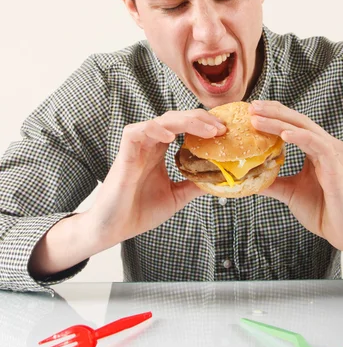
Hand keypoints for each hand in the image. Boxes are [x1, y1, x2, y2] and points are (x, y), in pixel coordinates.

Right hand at [87, 110, 225, 248]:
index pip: (183, 126)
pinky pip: (136, 132)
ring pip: (161, 120)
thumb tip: (220, 179)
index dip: (203, 124)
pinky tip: (171, 138)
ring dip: (186, 121)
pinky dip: (154, 129)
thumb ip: (194, 185)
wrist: (115, 228)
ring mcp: (137, 147)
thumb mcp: (176, 196)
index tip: (224, 131)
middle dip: (200, 119)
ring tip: (207, 130)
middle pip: (176, 118)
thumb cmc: (140, 211)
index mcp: (160, 151)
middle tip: (221, 128)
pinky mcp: (124, 155)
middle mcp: (149, 144)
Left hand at [249, 100, 342, 253]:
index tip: (252, 111)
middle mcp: (327, 146)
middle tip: (252, 106)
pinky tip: (282, 134)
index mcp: (318, 149)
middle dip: (274, 111)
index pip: (294, 124)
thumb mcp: (290, 192)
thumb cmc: (322, 211)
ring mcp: (334, 154)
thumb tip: (246, 177)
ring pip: (304, 129)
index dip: (274, 115)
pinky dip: (299, 137)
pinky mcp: (337, 165)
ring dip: (279, 122)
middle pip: (298, 121)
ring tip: (257, 118)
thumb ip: (272, 182)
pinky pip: (317, 145)